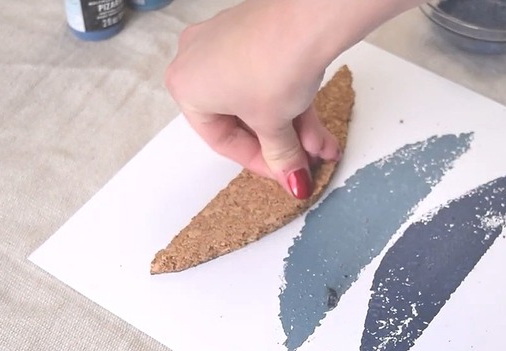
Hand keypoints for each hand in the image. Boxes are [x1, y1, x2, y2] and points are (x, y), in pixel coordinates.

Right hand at [165, 0, 418, 198]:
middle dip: (280, 144)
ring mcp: (224, 39)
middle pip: (242, 118)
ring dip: (292, 125)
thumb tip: (289, 176)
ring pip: (258, 97)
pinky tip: (317, 121)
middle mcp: (196, 59)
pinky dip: (291, 97)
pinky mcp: (252, 29)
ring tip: (320, 145)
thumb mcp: (274, 124)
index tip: (281, 173)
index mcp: (185, 86)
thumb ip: (280, 156)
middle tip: (303, 162)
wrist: (308, 19)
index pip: (221, 140)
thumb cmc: (274, 64)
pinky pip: (267, 74)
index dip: (257, 163)